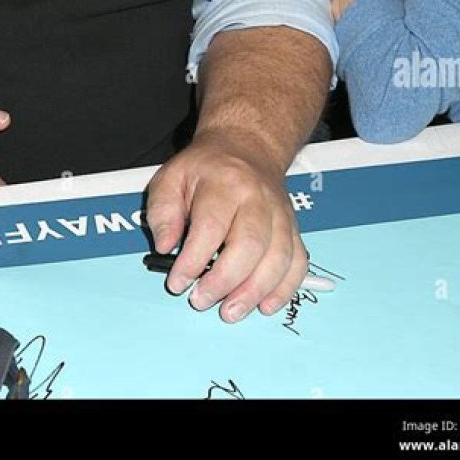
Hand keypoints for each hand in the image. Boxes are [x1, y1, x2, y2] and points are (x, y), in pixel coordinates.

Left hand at [144, 130, 308, 322]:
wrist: (247, 148)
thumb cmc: (206, 169)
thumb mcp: (171, 177)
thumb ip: (162, 211)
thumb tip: (166, 247)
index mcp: (224, 183)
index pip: (211, 226)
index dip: (193, 260)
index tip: (177, 282)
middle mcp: (257, 199)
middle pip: (249, 244)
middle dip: (225, 280)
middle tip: (201, 300)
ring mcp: (280, 215)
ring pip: (278, 258)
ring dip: (255, 291)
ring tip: (230, 311)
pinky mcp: (293, 229)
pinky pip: (298, 262)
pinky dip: (285, 289)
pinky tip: (264, 305)